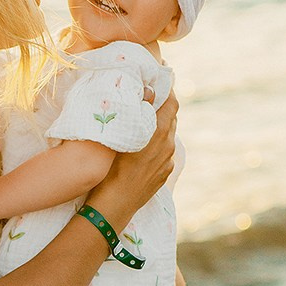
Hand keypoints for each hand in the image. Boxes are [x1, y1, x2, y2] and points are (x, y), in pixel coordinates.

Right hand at [87, 90, 177, 228]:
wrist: (115, 205)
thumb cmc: (112, 169)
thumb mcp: (122, 136)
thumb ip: (139, 114)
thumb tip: (149, 92)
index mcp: (159, 133)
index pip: (172, 103)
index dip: (169, 90)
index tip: (161, 81)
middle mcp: (169, 145)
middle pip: (171, 118)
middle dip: (162, 107)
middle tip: (147, 100)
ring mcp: (168, 161)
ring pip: (168, 136)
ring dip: (159, 126)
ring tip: (142, 124)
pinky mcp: (165, 173)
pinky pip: (165, 152)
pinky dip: (157, 144)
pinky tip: (142, 147)